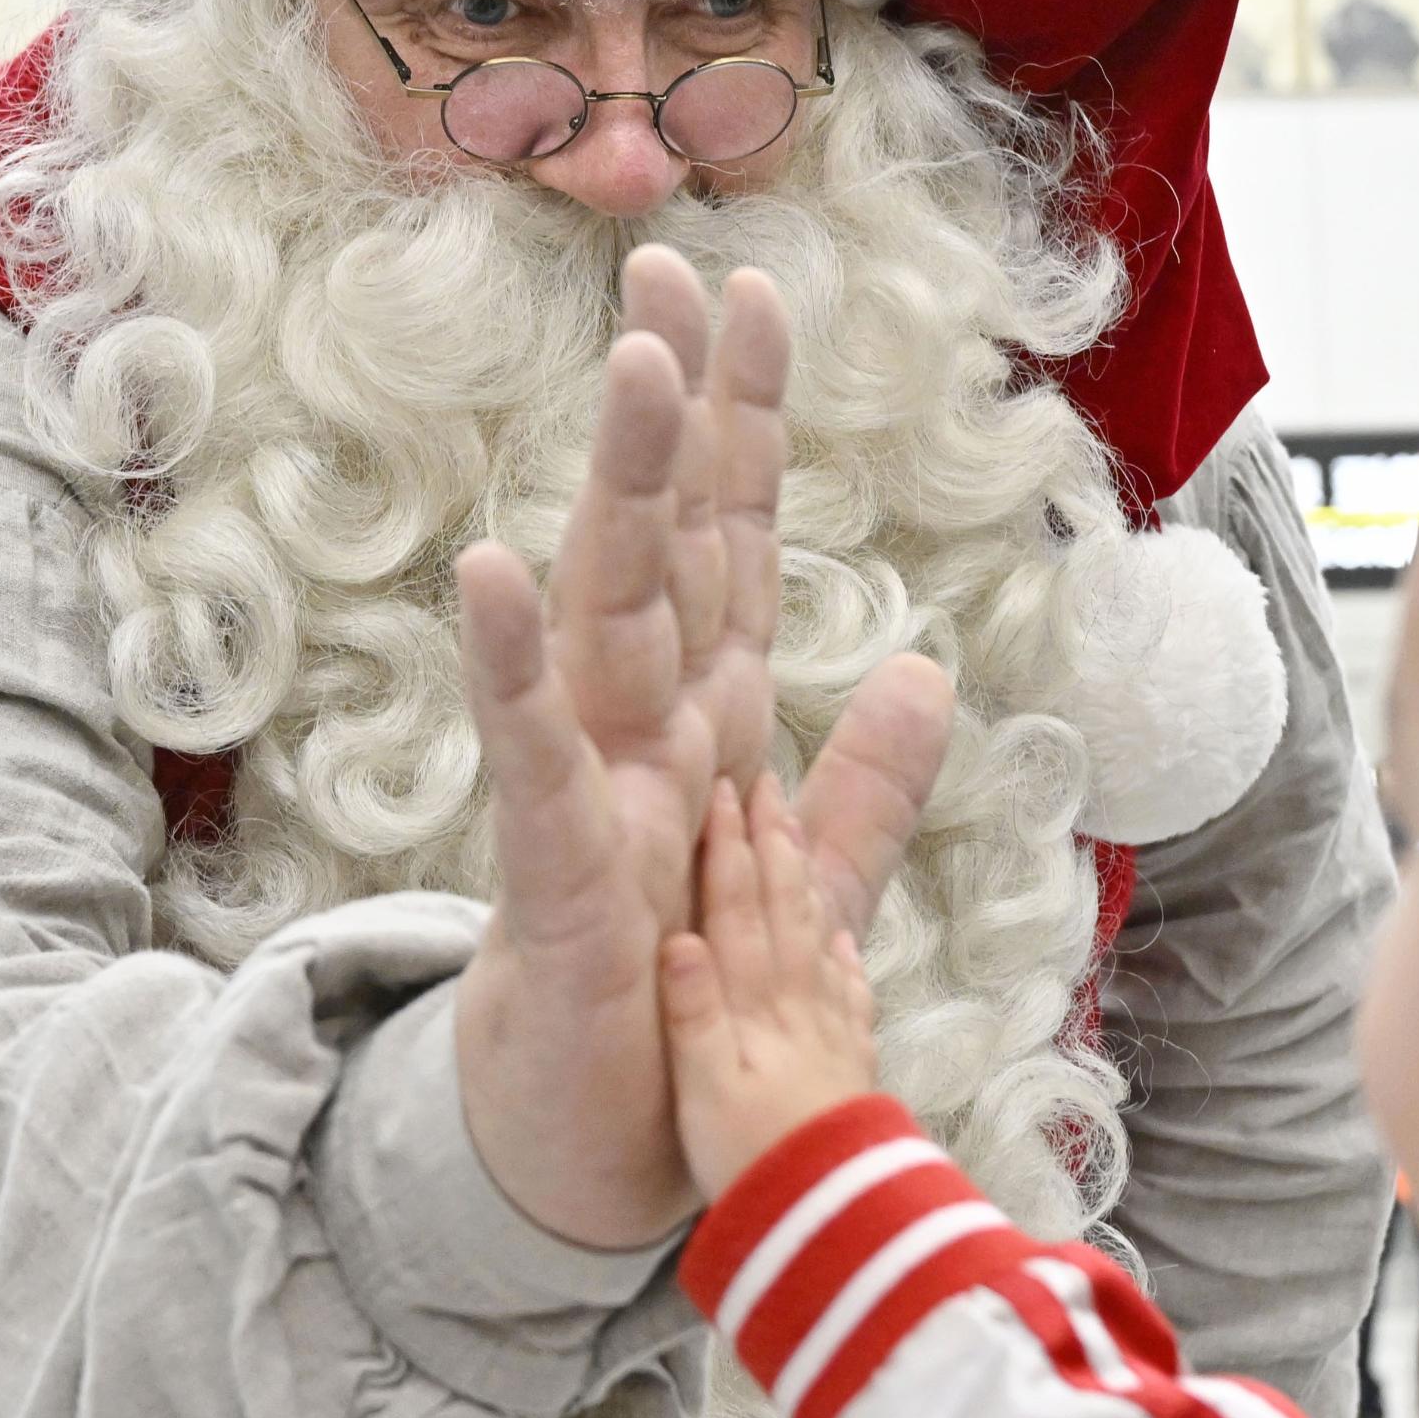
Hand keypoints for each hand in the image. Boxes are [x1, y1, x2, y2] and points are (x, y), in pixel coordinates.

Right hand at [449, 251, 950, 1247]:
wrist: (582, 1153)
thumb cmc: (669, 1010)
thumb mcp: (798, 890)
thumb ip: (863, 787)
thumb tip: (927, 666)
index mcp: (706, 723)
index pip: (734, 544)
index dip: (751, 423)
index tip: (762, 291)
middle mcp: (640, 729)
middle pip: (663, 539)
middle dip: (676, 405)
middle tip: (672, 264)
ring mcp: (588, 788)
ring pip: (606, 612)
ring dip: (622, 487)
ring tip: (637, 365)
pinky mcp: (551, 872)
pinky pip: (531, 757)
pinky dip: (513, 670)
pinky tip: (491, 571)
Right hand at [663, 778, 884, 1202]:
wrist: (830, 1218)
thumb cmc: (752, 1160)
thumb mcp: (701, 1093)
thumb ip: (691, 1015)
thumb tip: (677, 938)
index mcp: (753, 1006)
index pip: (738, 910)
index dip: (730, 850)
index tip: (725, 791)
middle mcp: (796, 1005)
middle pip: (782, 908)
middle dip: (772, 843)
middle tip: (765, 785)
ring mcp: (830, 1030)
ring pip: (815, 935)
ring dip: (804, 880)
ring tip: (796, 835)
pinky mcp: (850, 1062)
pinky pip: (849, 991)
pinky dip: (843, 956)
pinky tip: (839, 937)